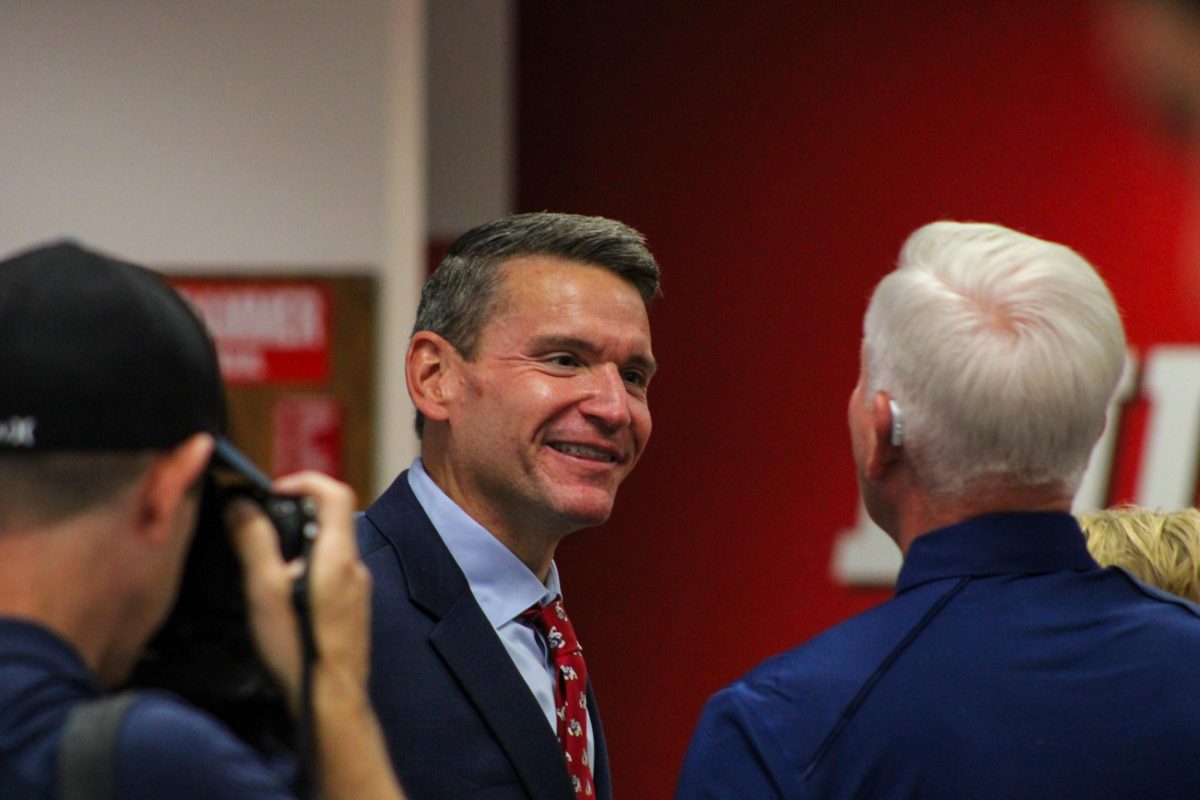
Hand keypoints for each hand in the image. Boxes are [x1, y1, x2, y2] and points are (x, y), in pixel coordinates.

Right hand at [226, 471, 369, 713]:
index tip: (273, 492)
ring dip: (298, 546)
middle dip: (293, 515)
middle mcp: (355, 568)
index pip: (335, 493)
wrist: (332, 701)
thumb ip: (254, 543)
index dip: (304, 482)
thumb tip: (241, 505)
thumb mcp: (265, 591)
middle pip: (331, 520)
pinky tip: (284, 598)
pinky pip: (333, 574)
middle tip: (258, 530)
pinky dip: (308, 569)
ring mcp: (358, 590)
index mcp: (338, 556)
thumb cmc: (299, 648)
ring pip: (329, 549)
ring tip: (265, 568)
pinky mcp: (353, 610)